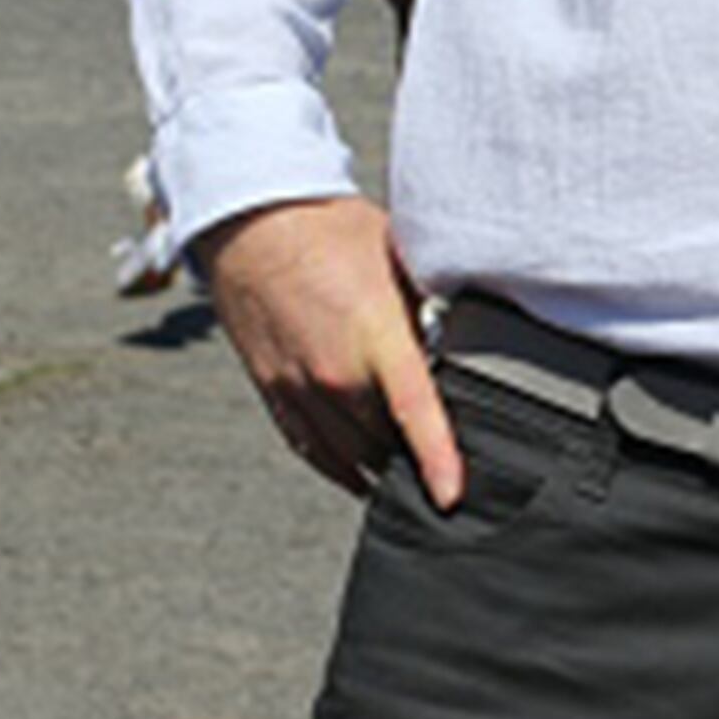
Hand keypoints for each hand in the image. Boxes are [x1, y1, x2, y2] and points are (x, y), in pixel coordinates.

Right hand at [196, 196, 460, 507]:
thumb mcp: (399, 258)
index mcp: (373, 336)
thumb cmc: (328, 230)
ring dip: (379, 466)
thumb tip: (467, 333)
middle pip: (385, 443)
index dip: (436, 460)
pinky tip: (359, 478)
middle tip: (445, 462)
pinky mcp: (273, 389)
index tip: (451, 497)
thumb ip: (430, 307)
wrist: (251, 221)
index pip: (414, 413)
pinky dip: (339, 467)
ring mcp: (298, 387)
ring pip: (348, 454)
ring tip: (406, 475)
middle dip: (414, 455)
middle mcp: (332, 373)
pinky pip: (311, 447)